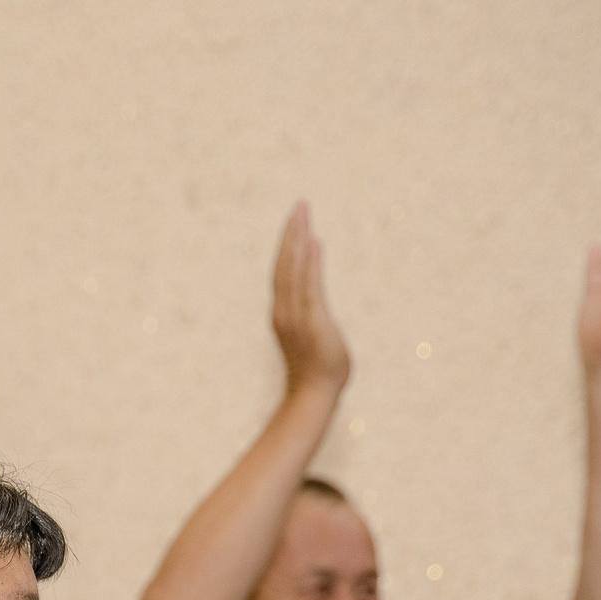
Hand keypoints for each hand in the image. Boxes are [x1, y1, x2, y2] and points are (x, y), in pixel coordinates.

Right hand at [272, 202, 350, 398]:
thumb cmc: (315, 368)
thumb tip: (317, 294)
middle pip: (285, 263)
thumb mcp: (312, 334)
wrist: (313, 393)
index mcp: (283, 311)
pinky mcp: (312, 320)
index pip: (284, 270)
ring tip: (303, 214)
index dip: (288, 244)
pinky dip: (309, 262)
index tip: (296, 219)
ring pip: (293, 269)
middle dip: (291, 233)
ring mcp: (295, 315)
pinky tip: (313, 242)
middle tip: (299, 205)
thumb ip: (312, 310)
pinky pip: (309, 285)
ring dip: (298, 240)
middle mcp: (284, 310)